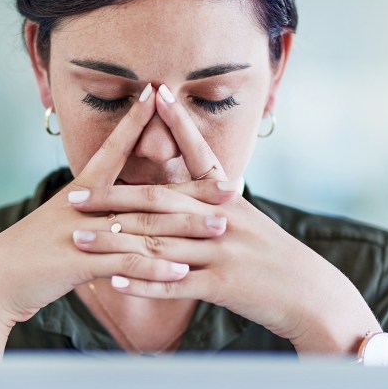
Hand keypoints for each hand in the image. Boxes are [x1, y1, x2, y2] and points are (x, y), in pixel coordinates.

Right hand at [0, 83, 238, 353]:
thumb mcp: (63, 223)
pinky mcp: (80, 263)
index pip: (114, 148)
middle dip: (193, 190)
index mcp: (82, 191)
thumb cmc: (31, 254)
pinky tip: (182, 274)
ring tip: (221, 228)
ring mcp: (83, 233)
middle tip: (233, 185)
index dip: (136, 120)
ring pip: (144, 227)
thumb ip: (94, 212)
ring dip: (185, 230)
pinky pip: (125, 265)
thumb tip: (119, 206)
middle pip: (148, 192)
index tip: (158, 93)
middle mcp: (85, 206)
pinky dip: (154, 269)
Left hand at [69, 84, 382, 354]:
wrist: (312, 296)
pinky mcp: (222, 285)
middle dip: (113, 197)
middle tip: (75, 195)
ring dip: (114, 242)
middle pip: (159, 201)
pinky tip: (112, 281)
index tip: (154, 93)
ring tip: (79, 239)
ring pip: (157, 242)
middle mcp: (223, 219)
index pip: (199, 153)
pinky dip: (142, 283)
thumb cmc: (278, 260)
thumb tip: (192, 190)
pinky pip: (174, 284)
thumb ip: (217, 206)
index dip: (177, 123)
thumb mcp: (250, 223)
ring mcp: (221, 252)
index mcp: (229, 199)